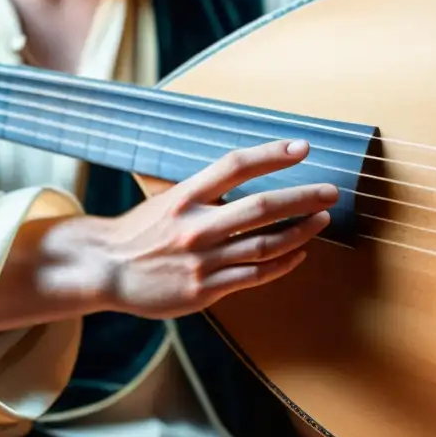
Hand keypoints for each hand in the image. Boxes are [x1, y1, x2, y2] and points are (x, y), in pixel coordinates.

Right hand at [88, 139, 336, 318]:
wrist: (105, 268)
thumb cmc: (140, 230)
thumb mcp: (168, 198)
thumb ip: (206, 190)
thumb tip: (249, 173)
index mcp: (186, 195)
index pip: (236, 166)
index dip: (272, 154)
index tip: (303, 147)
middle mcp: (196, 225)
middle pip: (261, 207)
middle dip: (303, 197)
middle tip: (331, 192)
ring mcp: (202, 260)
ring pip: (265, 245)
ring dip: (300, 232)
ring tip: (321, 220)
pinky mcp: (204, 289)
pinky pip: (254, 276)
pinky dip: (282, 264)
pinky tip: (299, 254)